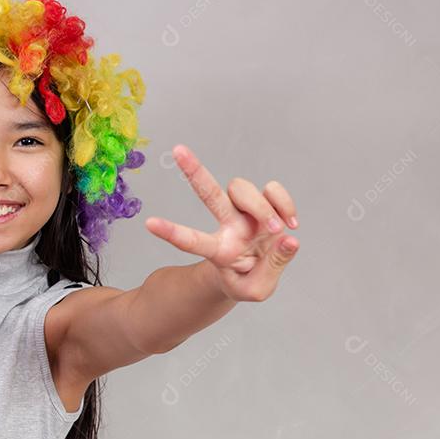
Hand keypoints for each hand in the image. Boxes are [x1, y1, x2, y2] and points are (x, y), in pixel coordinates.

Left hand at [144, 144, 299, 301]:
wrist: (257, 272)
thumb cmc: (247, 282)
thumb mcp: (257, 289)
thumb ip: (273, 267)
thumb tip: (290, 240)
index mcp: (218, 250)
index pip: (192, 241)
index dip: (172, 233)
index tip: (149, 223)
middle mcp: (227, 225)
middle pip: (208, 193)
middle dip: (194, 170)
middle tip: (177, 149)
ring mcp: (244, 212)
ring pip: (243, 189)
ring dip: (264, 208)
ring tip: (277, 230)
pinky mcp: (265, 203)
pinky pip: (272, 190)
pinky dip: (284, 203)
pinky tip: (290, 223)